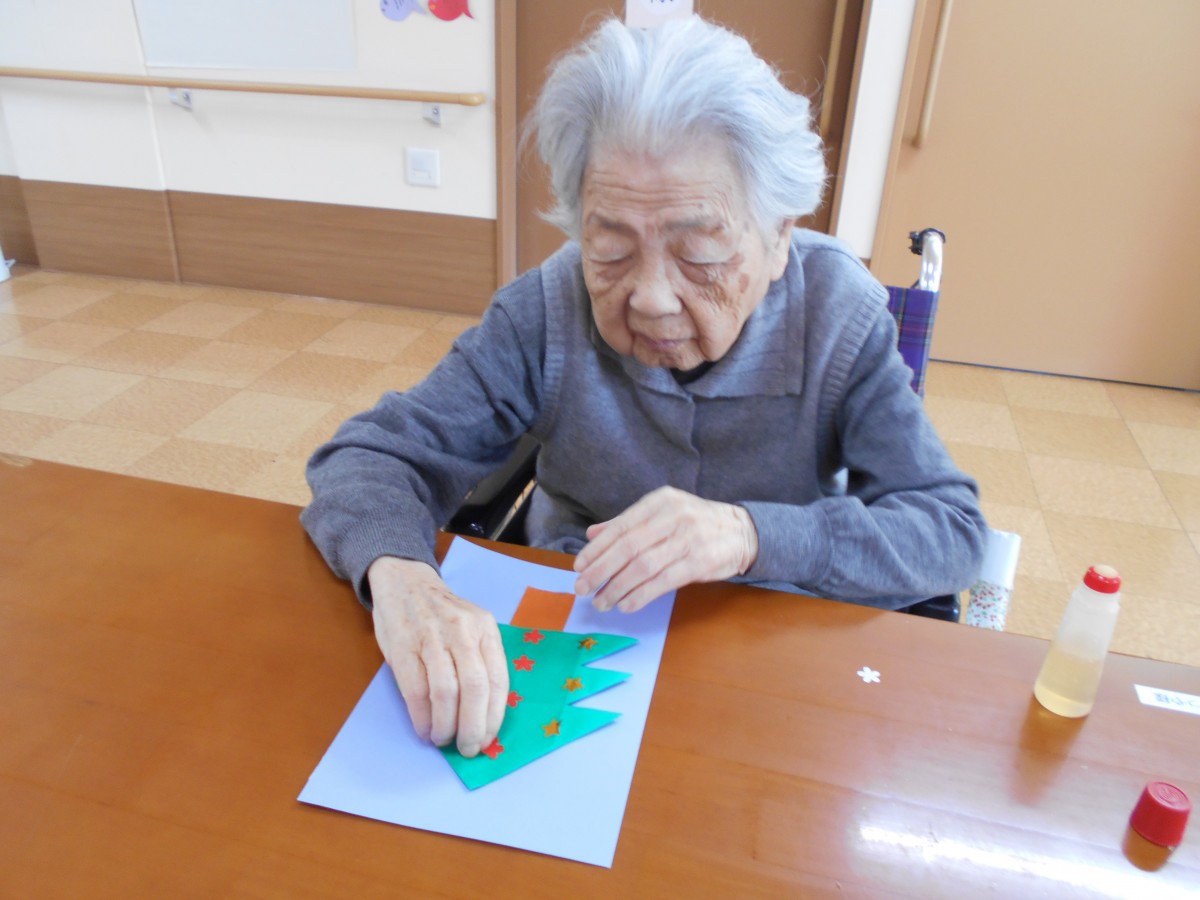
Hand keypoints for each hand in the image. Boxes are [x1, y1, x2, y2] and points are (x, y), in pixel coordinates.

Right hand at [366, 556, 508, 756]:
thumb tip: (485, 714)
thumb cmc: (442, 613)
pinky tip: (424, 729)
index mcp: (485, 628)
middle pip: (474, 688)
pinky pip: (415, 690)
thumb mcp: (471, 626)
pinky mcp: (403, 646)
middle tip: (468, 748)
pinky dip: (421, 717)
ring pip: (445, 691)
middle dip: (473, 726)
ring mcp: (431, 637)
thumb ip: (479, 660)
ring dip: (445, 725)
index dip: (494, 716)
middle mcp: (462, 631)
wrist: (404, 581)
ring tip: (443, 740)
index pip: (498, 679)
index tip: (489, 739)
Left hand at [572, 486, 758, 613]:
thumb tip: (592, 534)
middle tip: (582, 588)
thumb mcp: (663, 513)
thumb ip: (628, 523)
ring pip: (643, 566)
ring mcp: (688, 539)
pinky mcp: (699, 562)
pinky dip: (641, 595)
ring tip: (602, 602)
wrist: (742, 531)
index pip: (620, 527)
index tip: (579, 566)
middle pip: (628, 547)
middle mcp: (672, 516)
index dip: (597, 549)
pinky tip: (626, 605)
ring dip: (617, 587)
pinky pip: (663, 581)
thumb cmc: (696, 523)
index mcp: (659, 502)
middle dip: (600, 570)